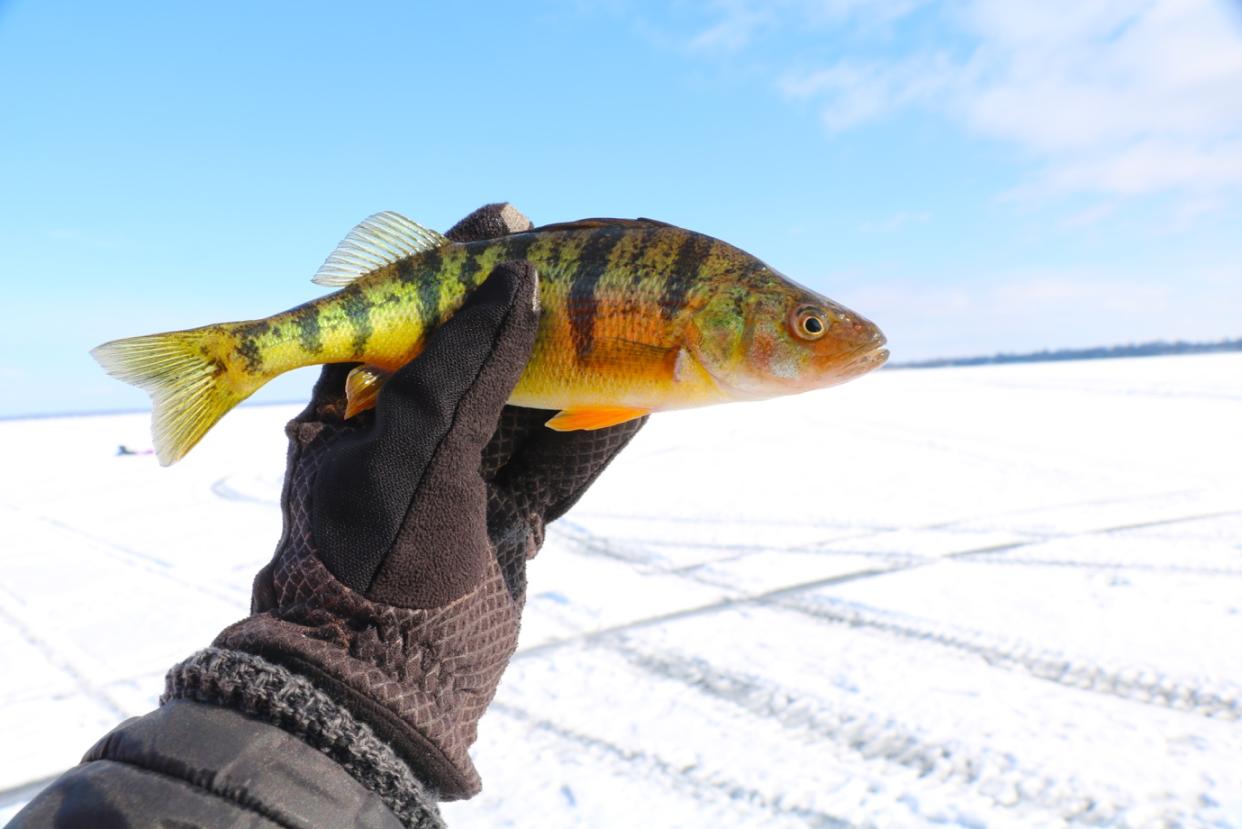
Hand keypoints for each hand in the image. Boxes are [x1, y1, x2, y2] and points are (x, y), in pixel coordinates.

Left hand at [204, 205, 645, 800]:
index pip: (412, 302)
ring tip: (630, 303)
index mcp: (361, 400)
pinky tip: (646, 384)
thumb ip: (466, 365)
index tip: (508, 220)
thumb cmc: (373, 566)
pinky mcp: (511, 510)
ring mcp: (465, 469)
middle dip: (535, 300)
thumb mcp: (415, 451)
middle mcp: (413, 426)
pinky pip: (565, 452)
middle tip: (587, 252)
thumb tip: (519, 276)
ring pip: (532, 392)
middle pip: (483, 340)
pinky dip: (603, 419)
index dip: (460, 258)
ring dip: (580, 352)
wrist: (389, 688)